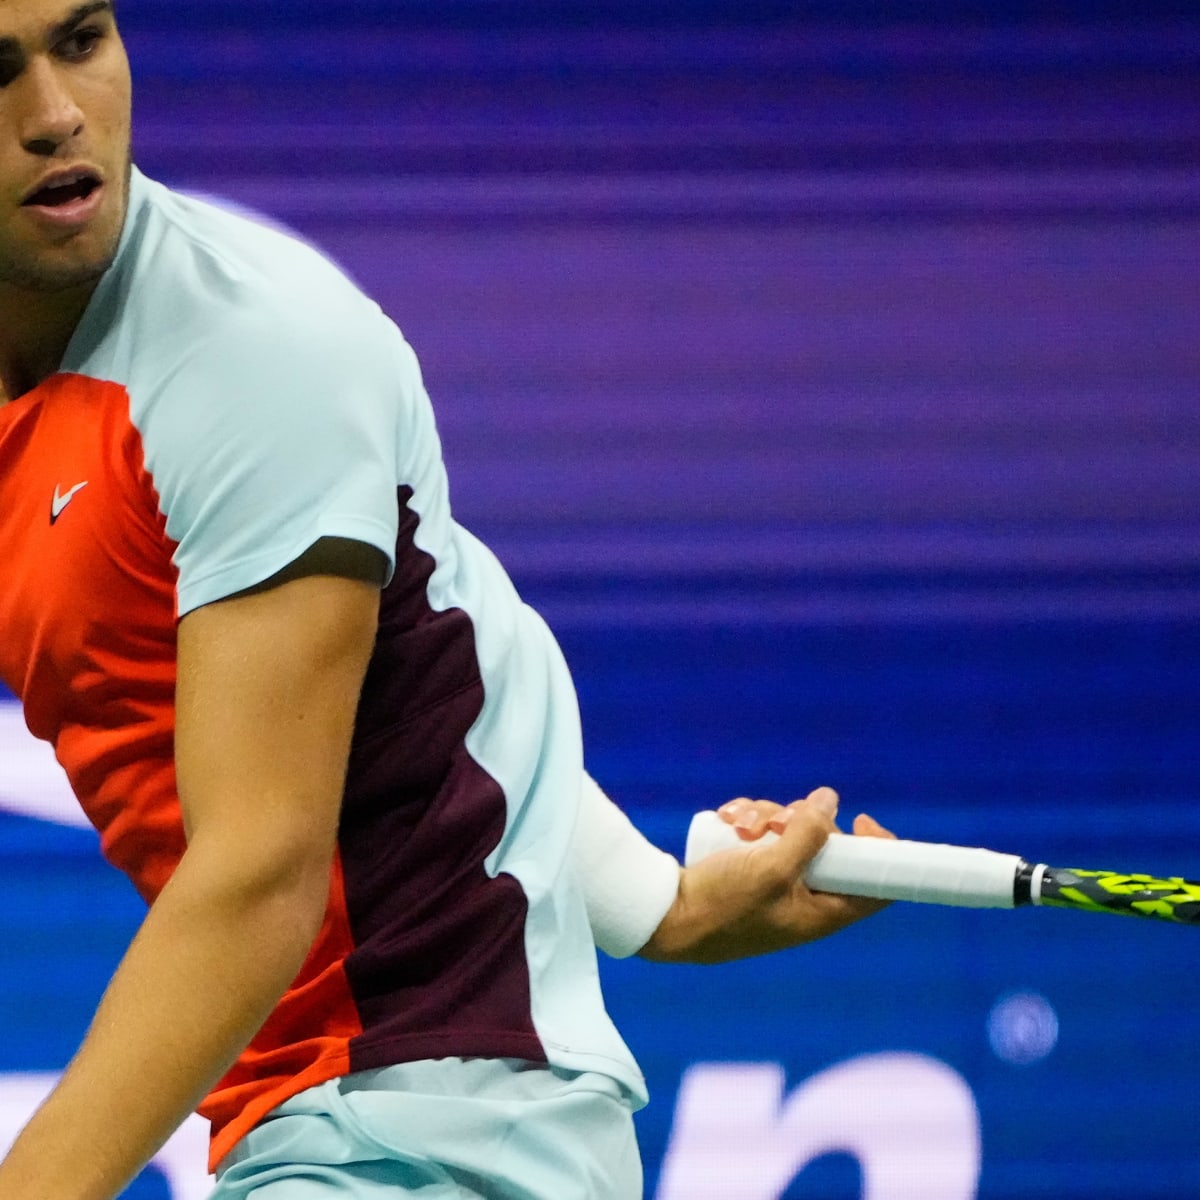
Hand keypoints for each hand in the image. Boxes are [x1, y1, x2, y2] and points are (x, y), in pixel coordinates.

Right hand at [639, 788, 894, 964]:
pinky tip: (727, 819)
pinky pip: (762, 837)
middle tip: (778, 820)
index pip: (874, 887)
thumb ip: (807, 835)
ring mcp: (775, 886)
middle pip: (827, 847)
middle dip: (801, 822)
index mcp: (821, 913)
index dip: (876, 851)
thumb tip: (831, 801)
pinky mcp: (749, 873)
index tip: (857, 819)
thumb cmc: (723, 904)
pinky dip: (747, 822)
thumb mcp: (771, 868)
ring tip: (739, 823)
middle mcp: (803, 901)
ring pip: (790, 835)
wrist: (666, 917)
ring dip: (767, 817)